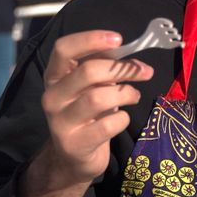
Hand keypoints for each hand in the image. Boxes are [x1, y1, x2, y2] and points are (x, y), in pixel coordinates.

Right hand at [31, 31, 153, 186]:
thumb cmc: (88, 114)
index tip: (119, 39)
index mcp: (54, 76)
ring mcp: (60, 121)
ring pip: (99, 98)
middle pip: (88, 71)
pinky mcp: (74, 144)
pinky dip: (122, 119)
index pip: (63, 48)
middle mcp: (52, 96)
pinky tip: (121, 119)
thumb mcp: (92, 87)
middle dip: (122, 68)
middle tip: (144, 71)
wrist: (74, 158)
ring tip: (134, 96)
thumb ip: (105, 68)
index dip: (91, 39)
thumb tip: (131, 56)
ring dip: (126, 94)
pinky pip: (107, 124)